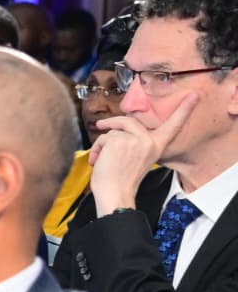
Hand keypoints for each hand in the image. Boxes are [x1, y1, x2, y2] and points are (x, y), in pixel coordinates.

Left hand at [89, 91, 201, 215]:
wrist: (115, 195)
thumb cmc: (121, 182)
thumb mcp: (137, 158)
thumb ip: (137, 143)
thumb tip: (121, 129)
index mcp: (157, 146)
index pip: (174, 125)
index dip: (184, 109)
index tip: (194, 96)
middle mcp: (149, 141)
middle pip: (129, 121)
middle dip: (113, 123)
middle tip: (102, 125)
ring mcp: (135, 139)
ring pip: (113, 131)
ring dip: (102, 143)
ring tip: (101, 158)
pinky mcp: (120, 140)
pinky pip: (104, 137)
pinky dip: (97, 148)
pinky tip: (99, 160)